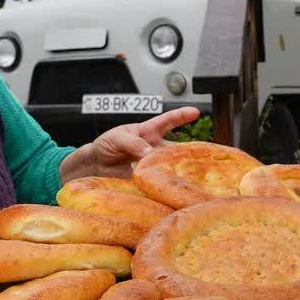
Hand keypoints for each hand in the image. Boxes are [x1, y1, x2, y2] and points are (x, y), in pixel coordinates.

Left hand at [60, 107, 200, 180]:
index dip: (182, 115)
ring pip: (170, 166)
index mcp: (148, 132)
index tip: (195, 111)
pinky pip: (158, 181)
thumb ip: (134, 143)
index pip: (168, 121)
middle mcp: (154, 148)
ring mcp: (152, 165)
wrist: (95, 166)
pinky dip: (165, 184)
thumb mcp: (118, 138)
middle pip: (176, 148)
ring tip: (191, 175)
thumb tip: (150, 153)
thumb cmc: (106, 145)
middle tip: (204, 155)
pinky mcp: (147, 179)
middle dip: (190, 151)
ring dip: (179, 170)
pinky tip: (172, 188)